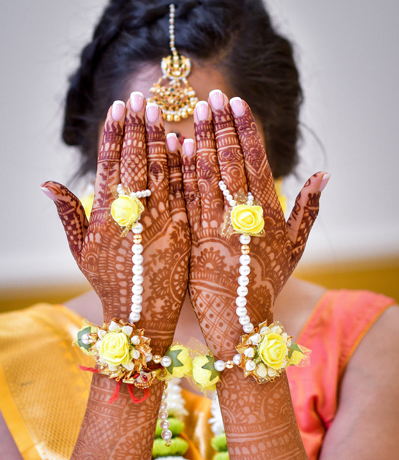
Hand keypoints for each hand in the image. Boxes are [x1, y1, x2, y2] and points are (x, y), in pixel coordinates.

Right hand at [42, 96, 189, 351]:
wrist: (142, 317)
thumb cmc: (111, 283)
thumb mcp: (81, 252)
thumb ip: (68, 214)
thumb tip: (47, 182)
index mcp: (106, 220)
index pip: (110, 167)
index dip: (113, 136)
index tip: (117, 109)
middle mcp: (133, 218)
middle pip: (136, 164)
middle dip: (137, 128)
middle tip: (139, 98)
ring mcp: (161, 224)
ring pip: (161, 174)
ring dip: (160, 140)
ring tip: (159, 112)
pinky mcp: (184, 233)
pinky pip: (183, 194)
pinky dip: (183, 168)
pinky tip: (185, 144)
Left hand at [182, 90, 327, 358]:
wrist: (239, 319)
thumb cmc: (266, 283)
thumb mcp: (295, 247)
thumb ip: (309, 209)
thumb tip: (325, 173)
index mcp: (269, 214)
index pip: (257, 163)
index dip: (247, 131)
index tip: (237, 104)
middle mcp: (244, 216)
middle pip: (233, 161)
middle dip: (223, 126)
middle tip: (214, 95)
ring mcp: (218, 226)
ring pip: (210, 175)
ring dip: (203, 138)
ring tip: (196, 110)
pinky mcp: (195, 238)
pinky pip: (189, 199)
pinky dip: (185, 172)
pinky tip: (179, 146)